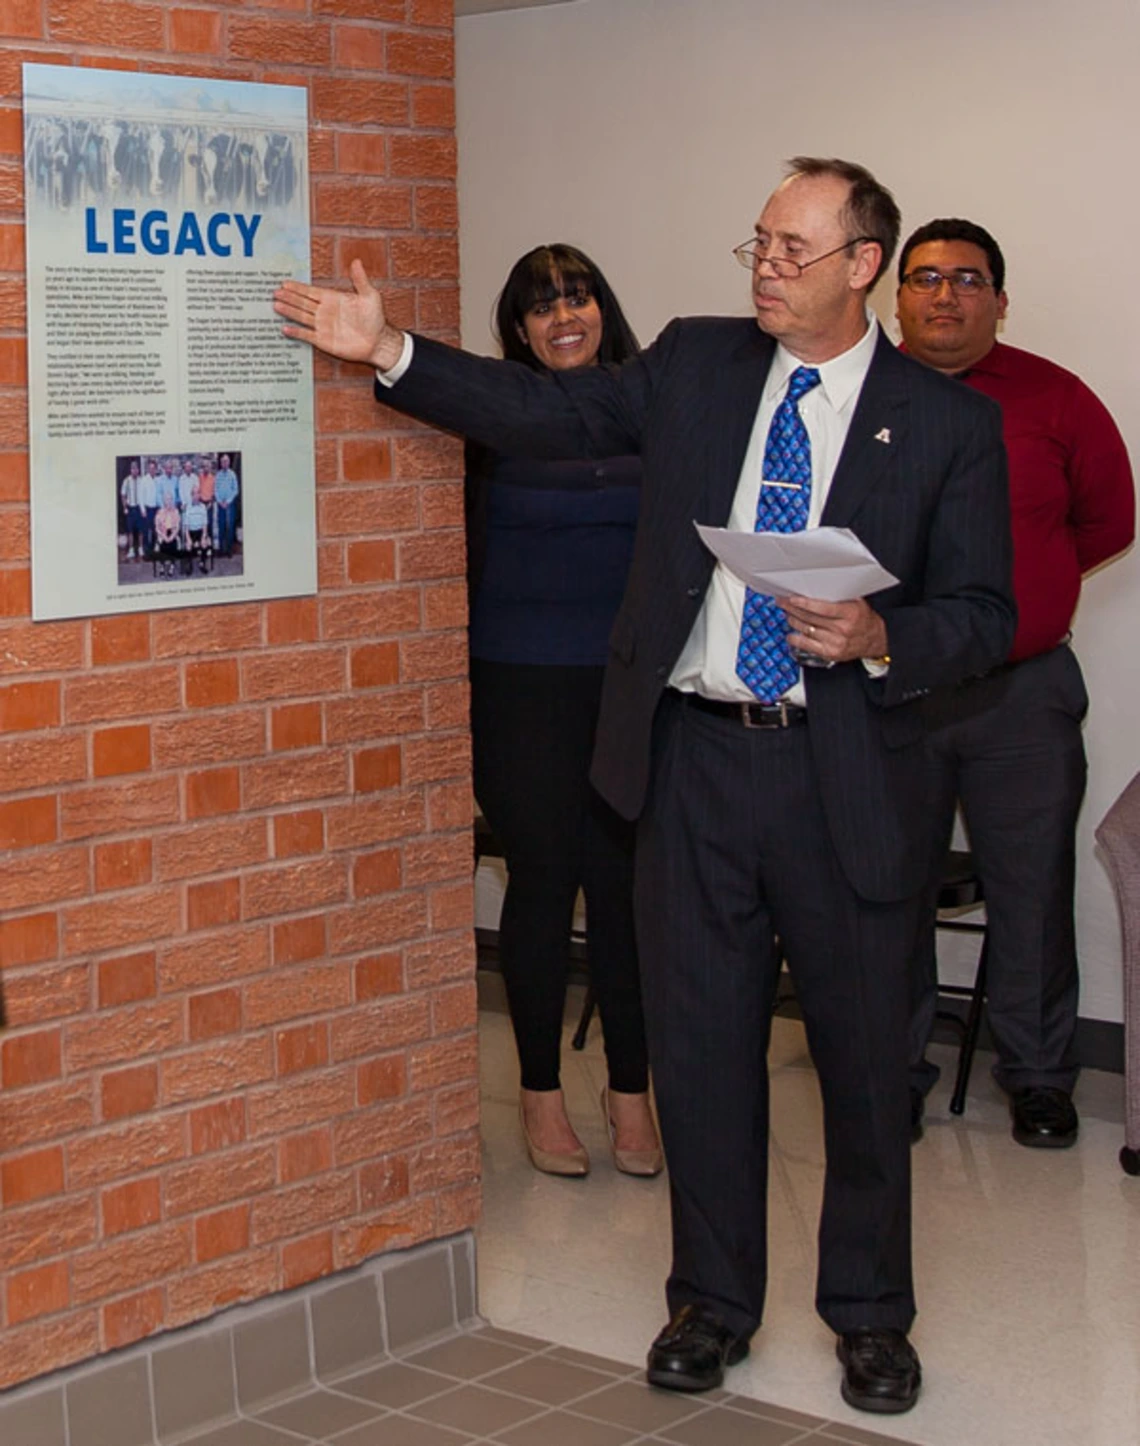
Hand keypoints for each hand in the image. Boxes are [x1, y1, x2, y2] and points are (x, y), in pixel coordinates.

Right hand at [274, 259, 404, 370]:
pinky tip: (285, 328)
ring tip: (276, 305)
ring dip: (289, 311)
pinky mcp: (324, 340)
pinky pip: (307, 335)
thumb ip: (360, 280)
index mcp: (332, 298)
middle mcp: (324, 311)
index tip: (285, 282)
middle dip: (289, 297)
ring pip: (302, 316)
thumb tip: (356, 261)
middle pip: (302, 302)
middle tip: (275, 292)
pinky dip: (296, 332)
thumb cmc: (375, 319)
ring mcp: (323, 326)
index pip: (311, 291)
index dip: (298, 287)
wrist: (378, 342)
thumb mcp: (370, 296)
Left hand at [778, 595, 887, 663]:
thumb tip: (816, 587)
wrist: (874, 640)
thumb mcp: (858, 603)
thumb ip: (840, 596)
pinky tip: (791, 633)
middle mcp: (843, 629)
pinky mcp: (830, 653)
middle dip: (793, 609)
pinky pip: (807, 646)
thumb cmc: (863, 619)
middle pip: (811, 618)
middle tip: (783, 602)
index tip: (792, 598)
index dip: (804, 603)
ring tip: (787, 613)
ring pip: (807, 630)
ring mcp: (835, 643)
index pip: (823, 608)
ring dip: (793, 620)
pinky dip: (796, 639)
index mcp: (850, 613)